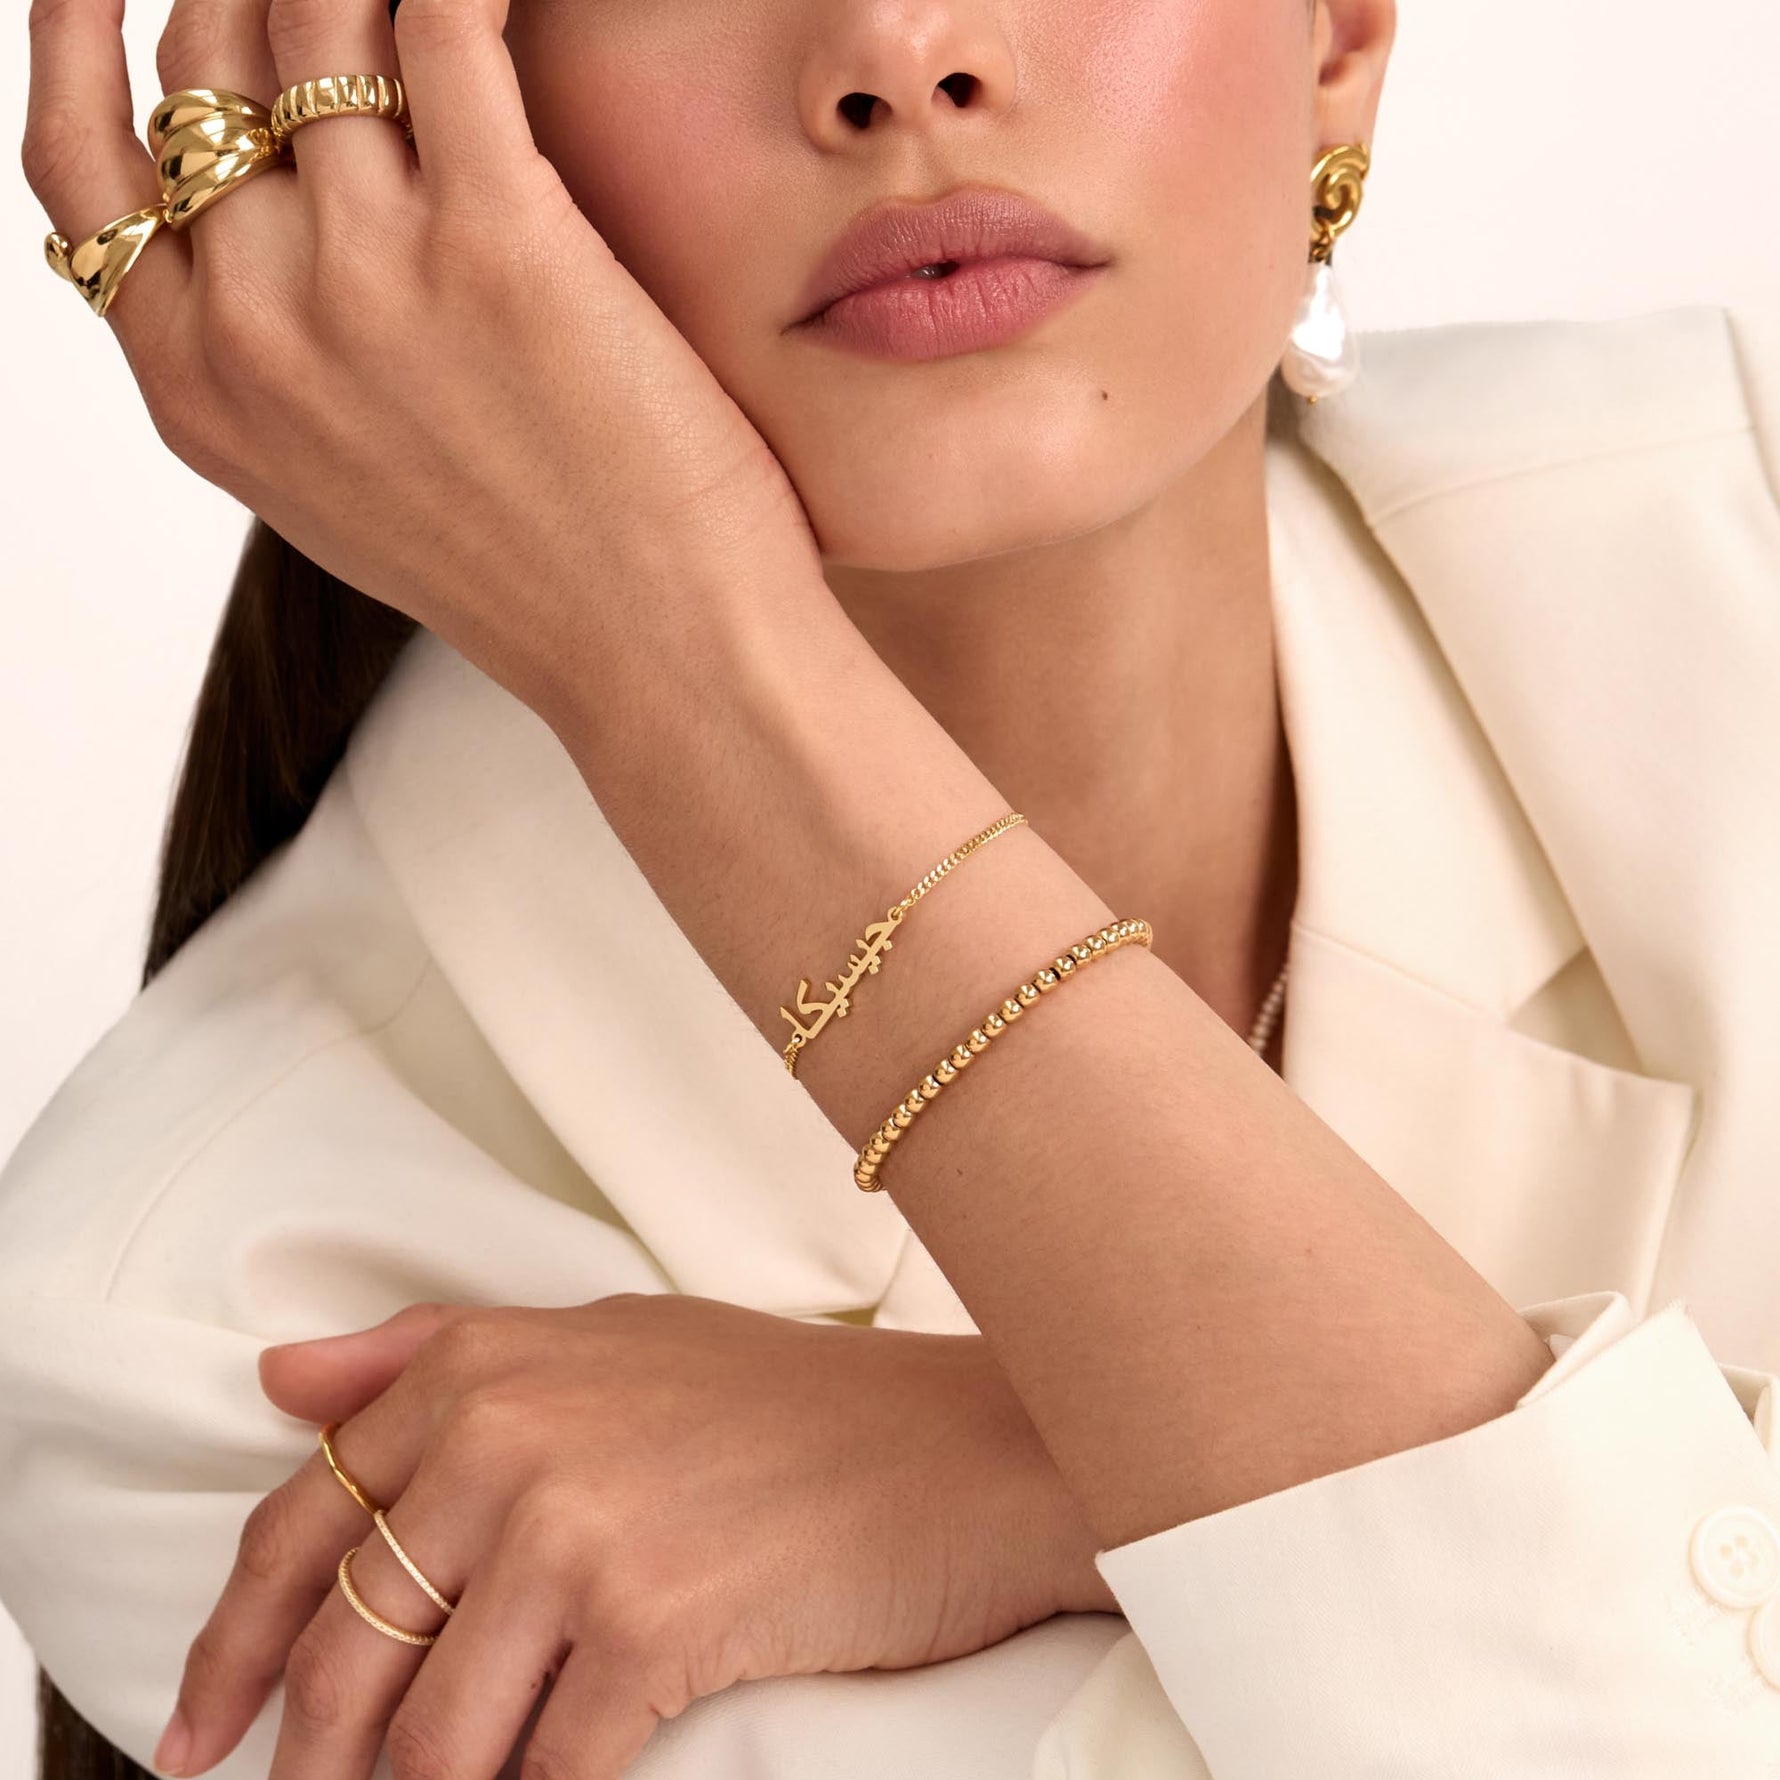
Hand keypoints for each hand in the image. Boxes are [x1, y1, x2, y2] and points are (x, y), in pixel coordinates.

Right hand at [22, 0, 826, 730]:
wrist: (661, 658)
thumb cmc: (532, 580)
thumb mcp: (345, 492)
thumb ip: (272, 369)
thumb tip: (246, 240)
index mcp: (200, 389)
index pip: (80, 162)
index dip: (82, 34)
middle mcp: (258, 324)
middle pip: (200, 66)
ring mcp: (367, 276)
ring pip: (311, 18)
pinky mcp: (499, 241)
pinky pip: (445, 21)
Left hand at [157, 1293, 1116, 1778]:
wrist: (956, 1450)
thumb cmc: (786, 1401)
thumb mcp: (605, 1336)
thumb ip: (433, 1349)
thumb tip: (280, 1381)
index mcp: (486, 1366)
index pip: (302, 1524)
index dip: (232, 1644)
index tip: (197, 1727)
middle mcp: (511, 1438)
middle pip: (347, 1650)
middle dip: (313, 1759)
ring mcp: (578, 1532)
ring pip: (430, 1737)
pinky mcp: (652, 1625)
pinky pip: (540, 1774)